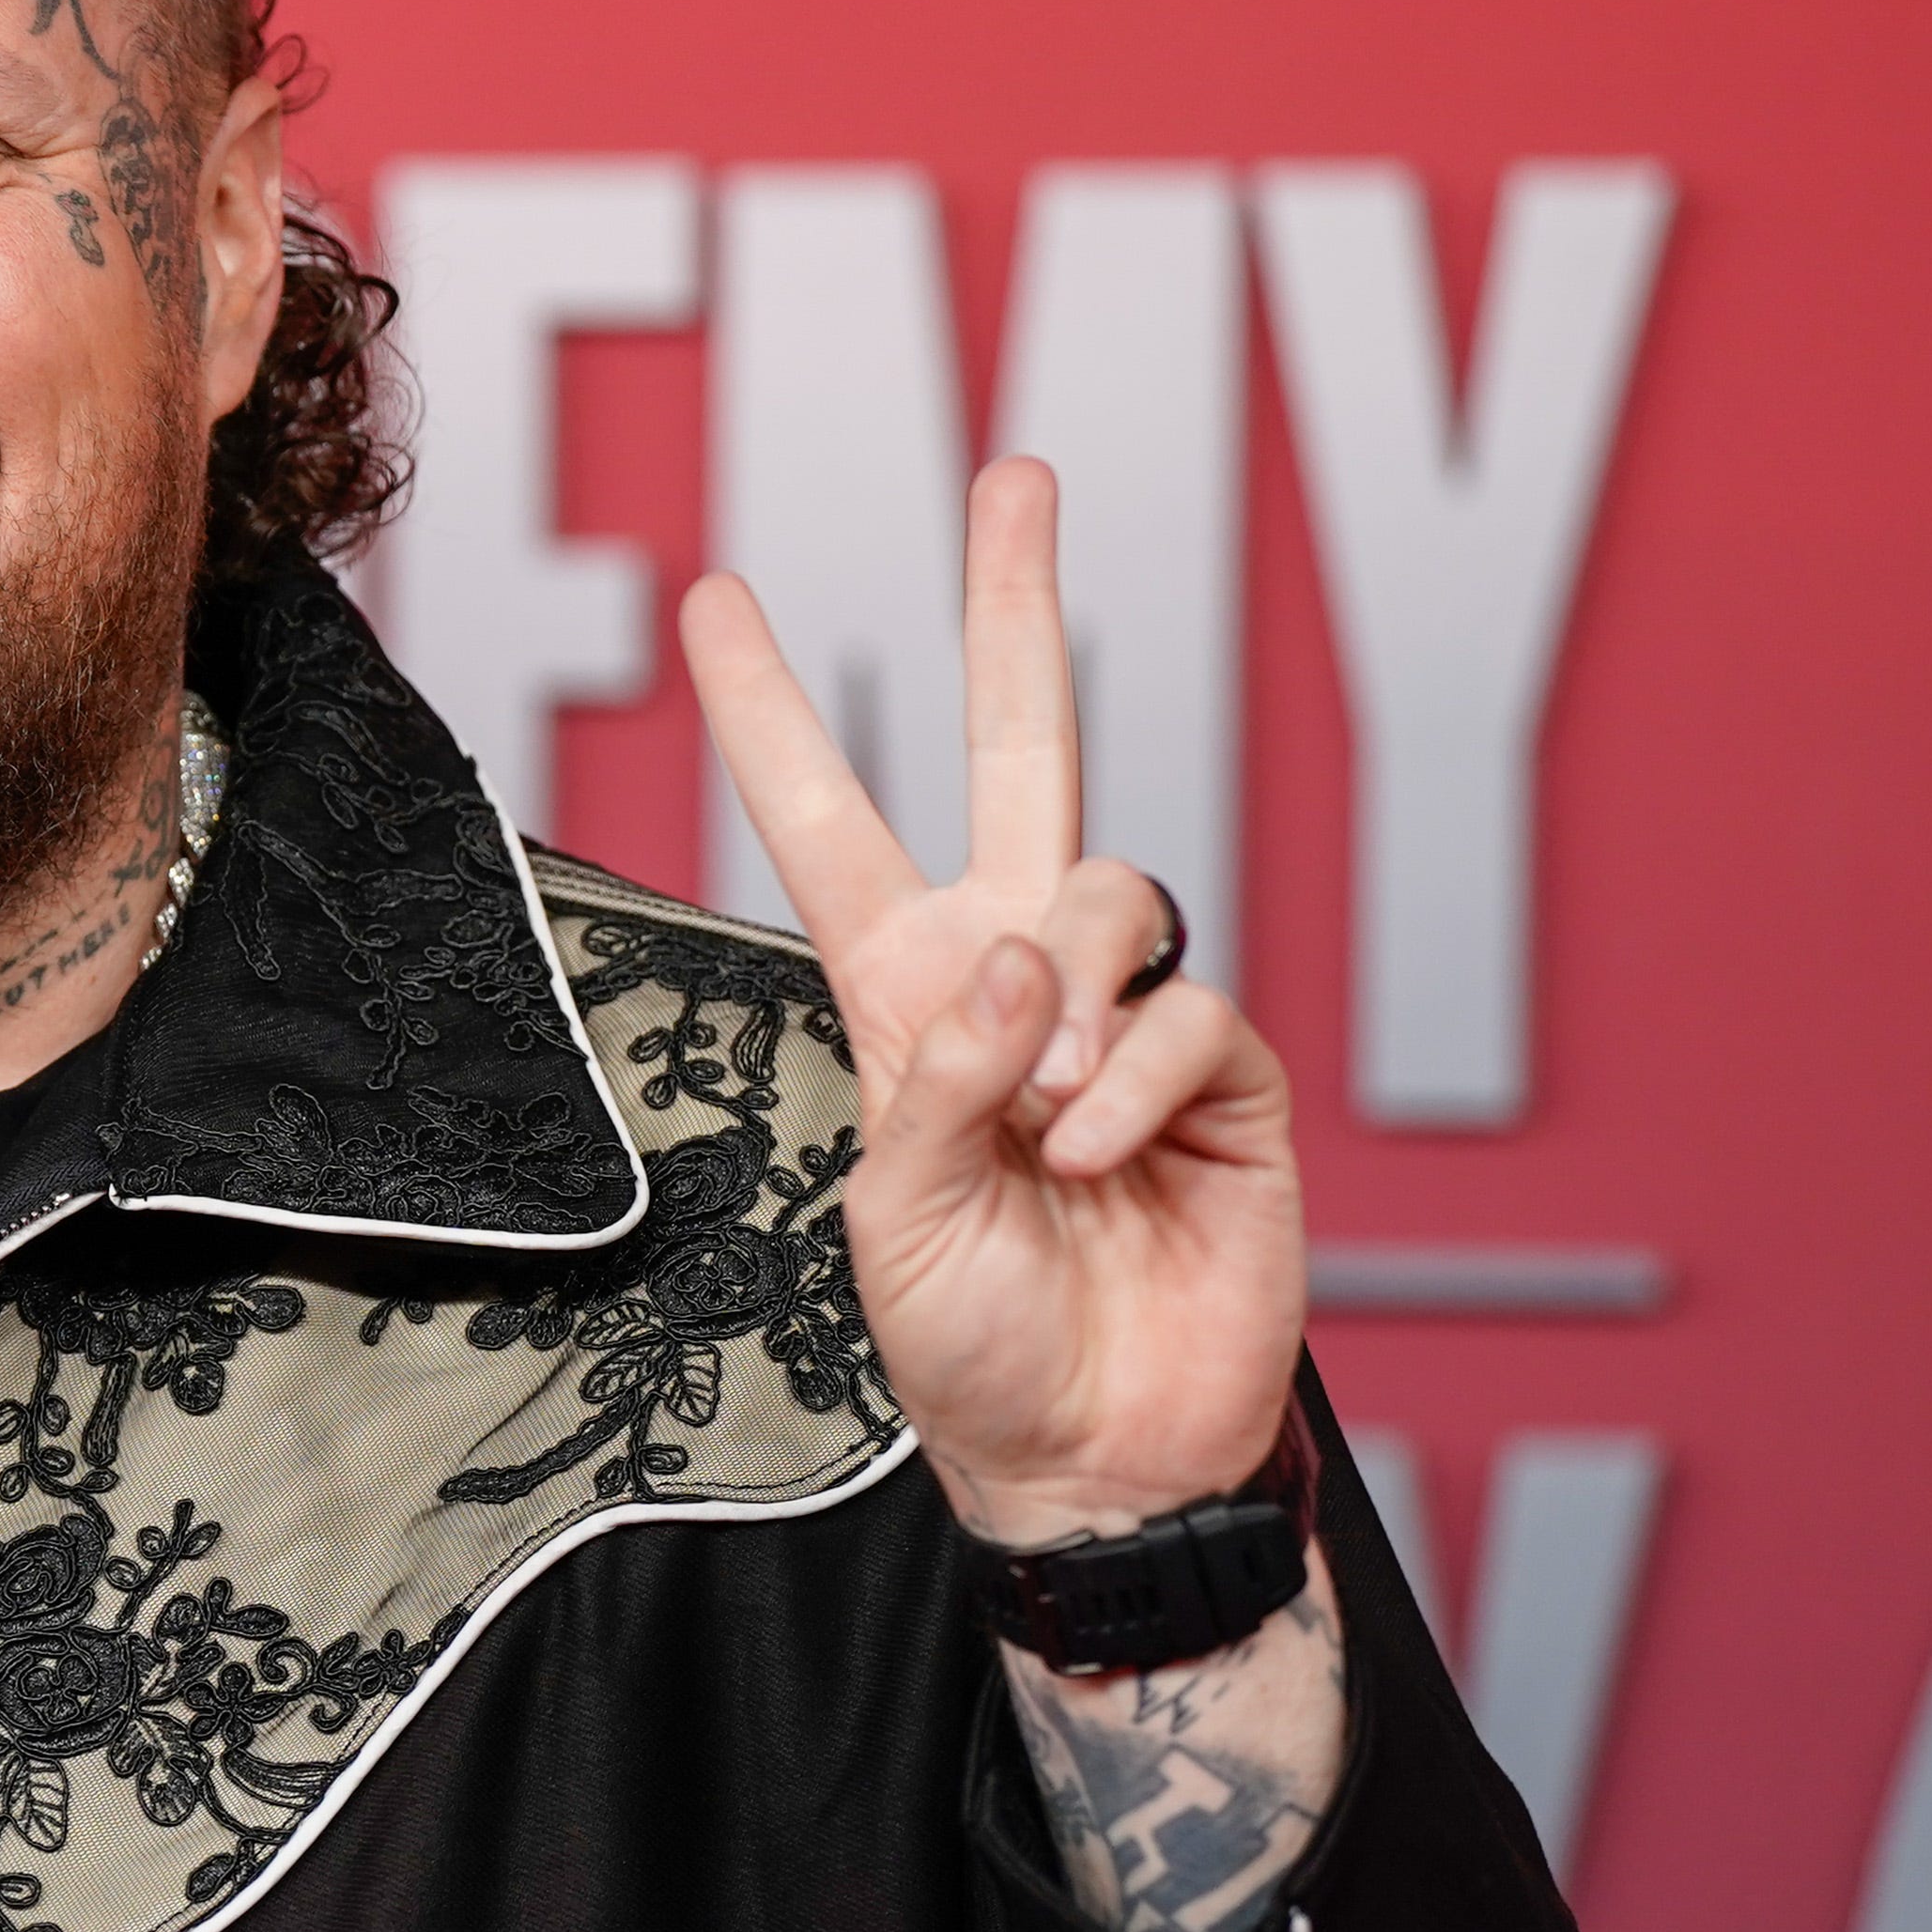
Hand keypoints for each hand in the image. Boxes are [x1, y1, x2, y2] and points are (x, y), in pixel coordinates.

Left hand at [680, 458, 1302, 1548]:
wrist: (1098, 1454)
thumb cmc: (974, 1346)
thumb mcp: (892, 1220)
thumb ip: (934, 1080)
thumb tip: (1009, 956)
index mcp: (904, 997)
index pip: (829, 822)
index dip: (768, 714)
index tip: (704, 600)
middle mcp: (1016, 976)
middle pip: (1027, 748)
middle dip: (1018, 608)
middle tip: (1015, 477)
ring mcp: (1127, 1013)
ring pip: (1114, 885)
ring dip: (1073, 994)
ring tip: (1050, 1120)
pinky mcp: (1227, 1071)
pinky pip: (1188, 1010)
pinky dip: (1136, 1080)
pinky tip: (1105, 1156)